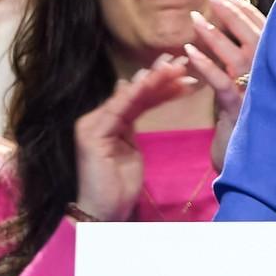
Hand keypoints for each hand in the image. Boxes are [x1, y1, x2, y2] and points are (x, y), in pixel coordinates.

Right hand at [73, 57, 200, 221]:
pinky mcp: (92, 134)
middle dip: (159, 76)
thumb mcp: (131, 149)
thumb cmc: (119, 187)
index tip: (183, 72)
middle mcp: (96, 118)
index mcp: (107, 121)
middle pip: (133, 92)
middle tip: (183, 62)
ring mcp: (92, 124)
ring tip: (178, 69)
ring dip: (155, 81)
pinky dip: (138, 94)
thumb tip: (134, 95)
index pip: (136, 97)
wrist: (103, 213)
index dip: (159, 84)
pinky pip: (120, 108)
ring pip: (129, 96)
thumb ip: (131, 124)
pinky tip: (156, 82)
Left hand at [182, 0, 266, 170]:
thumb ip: (252, 70)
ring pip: (237, 57)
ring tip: (194, 18)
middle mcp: (273, 78)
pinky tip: (189, 52)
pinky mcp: (240, 110)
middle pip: (254, 37)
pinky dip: (205, 65)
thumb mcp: (256, 94)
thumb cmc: (256, 130)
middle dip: (232, 13)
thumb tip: (240, 44)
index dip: (247, 12)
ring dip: (215, 35)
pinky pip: (221, 83)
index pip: (264, 33)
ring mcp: (258, 93)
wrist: (258, 168)